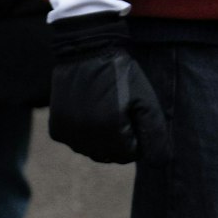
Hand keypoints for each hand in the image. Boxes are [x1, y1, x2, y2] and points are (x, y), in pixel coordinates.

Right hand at [48, 11, 170, 163]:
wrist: (86, 52)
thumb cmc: (122, 75)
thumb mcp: (146, 101)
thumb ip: (155, 134)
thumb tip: (160, 164)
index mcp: (110, 132)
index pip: (131, 155)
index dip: (137, 136)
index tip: (135, 114)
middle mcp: (85, 138)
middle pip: (111, 156)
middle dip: (121, 139)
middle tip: (122, 111)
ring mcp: (68, 135)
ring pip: (93, 151)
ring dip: (102, 137)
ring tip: (106, 108)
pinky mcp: (56, 130)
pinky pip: (76, 142)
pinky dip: (85, 132)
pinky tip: (90, 110)